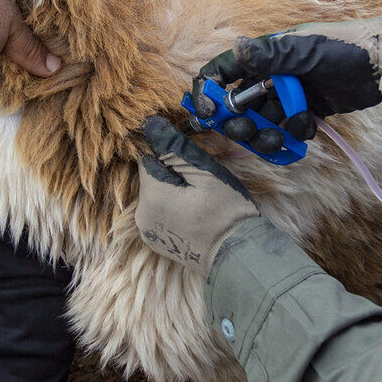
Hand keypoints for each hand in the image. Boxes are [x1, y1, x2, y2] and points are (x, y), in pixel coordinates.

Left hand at [134, 116, 260, 273]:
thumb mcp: (205, 173)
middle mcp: (142, 216)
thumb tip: (150, 124)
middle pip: (151, 178)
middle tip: (202, 177)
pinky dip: (173, 207)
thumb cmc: (226, 212)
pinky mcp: (159, 243)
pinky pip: (160, 214)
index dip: (168, 151)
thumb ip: (174, 148)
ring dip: (173, 189)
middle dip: (173, 171)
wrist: (239, 256)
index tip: (191, 157)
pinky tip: (194, 210)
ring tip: (201, 195)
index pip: (148, 158)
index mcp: (151, 196)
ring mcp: (149, 233)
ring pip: (156, 195)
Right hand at [194, 12, 381, 146]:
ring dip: (266, 134)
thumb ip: (272, 54)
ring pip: (263, 121)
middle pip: (240, 104)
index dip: (210, 91)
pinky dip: (293, 132)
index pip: (225, 71)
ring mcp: (290, 94)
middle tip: (247, 132)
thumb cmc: (347, 47)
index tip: (208, 114)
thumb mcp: (308, 50)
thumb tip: (237, 47)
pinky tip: (309, 125)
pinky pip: (288, 128)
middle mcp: (273, 75)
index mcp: (267, 55)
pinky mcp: (307, 110)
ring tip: (280, 138)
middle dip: (239, 121)